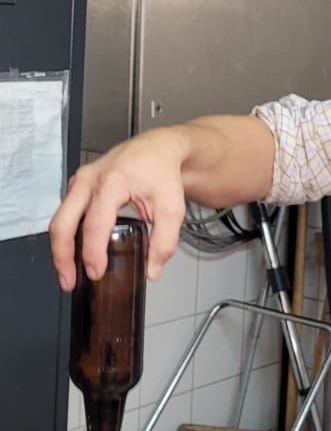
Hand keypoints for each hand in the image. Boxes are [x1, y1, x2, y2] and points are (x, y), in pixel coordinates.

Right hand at [50, 127, 188, 289]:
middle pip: (63, 223)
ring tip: (69, 274)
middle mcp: (89, 180)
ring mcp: (80, 181)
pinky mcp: (77, 186)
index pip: (95, 224)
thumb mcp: (172, 208)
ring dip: (60, 249)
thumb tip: (152, 269)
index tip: (96, 273)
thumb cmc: (161, 171)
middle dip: (62, 256)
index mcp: (112, 182)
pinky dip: (66, 236)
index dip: (93, 253)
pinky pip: (64, 214)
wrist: (156, 149)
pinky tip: (74, 254)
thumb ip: (164, 241)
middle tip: (69, 281)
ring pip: (59, 220)